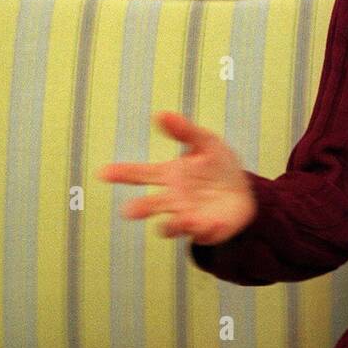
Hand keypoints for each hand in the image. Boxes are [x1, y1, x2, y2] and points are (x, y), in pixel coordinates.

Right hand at [99, 111, 256, 244]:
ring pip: (173, 225)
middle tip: (129, 211)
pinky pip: (203, 233)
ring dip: (174, 225)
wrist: (244, 190)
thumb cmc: (218, 165)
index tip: (103, 173)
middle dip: (140, 208)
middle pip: (151, 205)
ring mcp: (188, 216)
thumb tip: (162, 114)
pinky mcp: (207, 229)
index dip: (121, 173)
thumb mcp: (206, 142)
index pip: (141, 174)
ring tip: (181, 219)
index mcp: (169, 175)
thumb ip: (185, 131)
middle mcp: (173, 199)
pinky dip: (206, 230)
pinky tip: (211, 223)